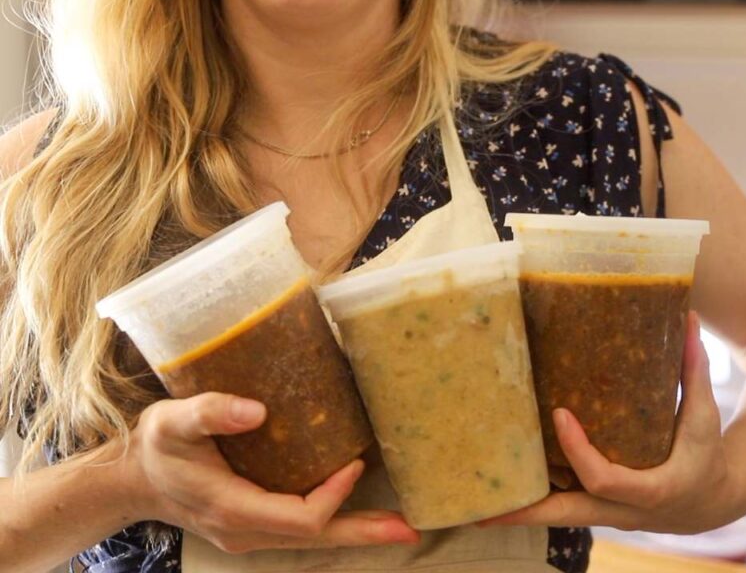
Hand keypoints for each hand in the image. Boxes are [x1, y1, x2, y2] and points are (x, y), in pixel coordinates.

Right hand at [125, 392, 419, 553]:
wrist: (133, 480)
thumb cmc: (155, 448)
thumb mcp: (172, 422)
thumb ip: (210, 412)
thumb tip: (256, 409)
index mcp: (232, 508)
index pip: (298, 517)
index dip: (332, 496)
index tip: (356, 463)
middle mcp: (246, 531)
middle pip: (317, 539)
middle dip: (364, 533)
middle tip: (408, 529)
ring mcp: (251, 533)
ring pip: (313, 539)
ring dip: (356, 531)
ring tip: (399, 525)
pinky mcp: (256, 524)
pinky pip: (302, 529)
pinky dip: (335, 520)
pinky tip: (359, 509)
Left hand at [484, 312, 741, 534]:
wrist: (710, 501)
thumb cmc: (706, 455)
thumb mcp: (704, 416)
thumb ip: (694, 370)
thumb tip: (686, 317)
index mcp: (651, 491)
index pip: (604, 478)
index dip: (578, 450)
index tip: (559, 413)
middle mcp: (622, 512)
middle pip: (566, 517)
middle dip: (523, 512)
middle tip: (480, 507)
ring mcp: (606, 516)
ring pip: (556, 518)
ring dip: (517, 511)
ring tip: (474, 501)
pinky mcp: (596, 510)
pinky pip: (559, 508)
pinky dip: (531, 501)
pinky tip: (500, 488)